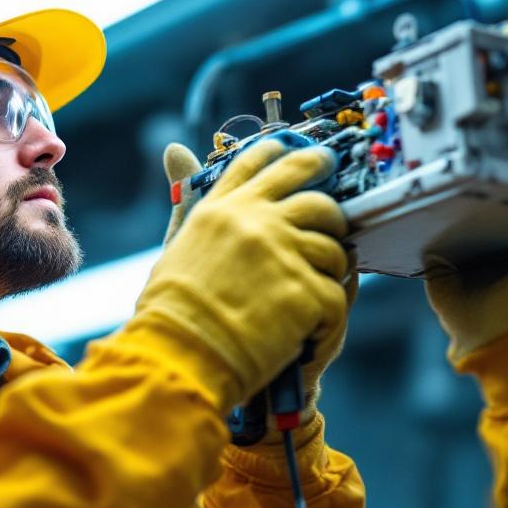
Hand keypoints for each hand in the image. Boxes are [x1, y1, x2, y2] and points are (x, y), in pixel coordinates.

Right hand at [156, 142, 352, 419]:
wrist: (179, 357)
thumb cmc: (170, 310)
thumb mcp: (176, 243)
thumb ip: (186, 198)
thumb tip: (175, 150)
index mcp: (222, 208)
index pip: (257, 162)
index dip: (284, 152)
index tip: (302, 153)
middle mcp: (255, 220)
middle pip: (310, 189)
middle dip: (330, 196)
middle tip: (335, 210)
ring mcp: (284, 253)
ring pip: (333, 243)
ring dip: (331, 265)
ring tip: (317, 286)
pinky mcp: (306, 291)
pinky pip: (337, 292)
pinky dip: (328, 312)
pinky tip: (311, 327)